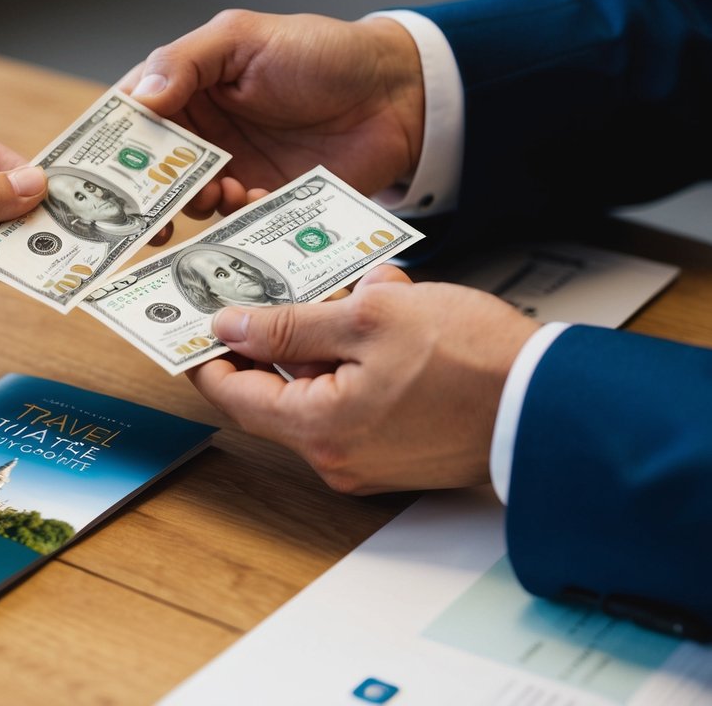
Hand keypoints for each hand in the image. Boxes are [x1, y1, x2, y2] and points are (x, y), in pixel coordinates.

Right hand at [121, 10, 424, 217]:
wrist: (396, 97)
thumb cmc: (322, 54)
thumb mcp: (245, 38)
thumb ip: (186, 61)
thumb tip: (140, 99)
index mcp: (187, 88)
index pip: (131, 116)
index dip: (108, 143)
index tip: (94, 171)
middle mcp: (203, 134)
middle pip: (151, 170)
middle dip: (142, 192)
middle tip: (144, 210)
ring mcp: (233, 172)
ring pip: (190, 202)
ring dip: (195, 204)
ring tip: (218, 194)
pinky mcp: (265, 205)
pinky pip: (235, 226)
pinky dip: (237, 220)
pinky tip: (256, 200)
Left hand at [187, 265, 538, 493]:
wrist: (555, 403)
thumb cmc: (473, 361)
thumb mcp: (370, 319)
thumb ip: (291, 324)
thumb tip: (232, 327)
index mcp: (320, 428)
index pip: (235, 395)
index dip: (208, 357)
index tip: (190, 326)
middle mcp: (337, 456)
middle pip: (281, 388)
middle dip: (286, 332)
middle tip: (279, 286)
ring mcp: (370, 459)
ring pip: (324, 386)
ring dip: (332, 337)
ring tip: (363, 291)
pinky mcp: (400, 450)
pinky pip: (359, 398)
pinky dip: (364, 358)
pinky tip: (392, 315)